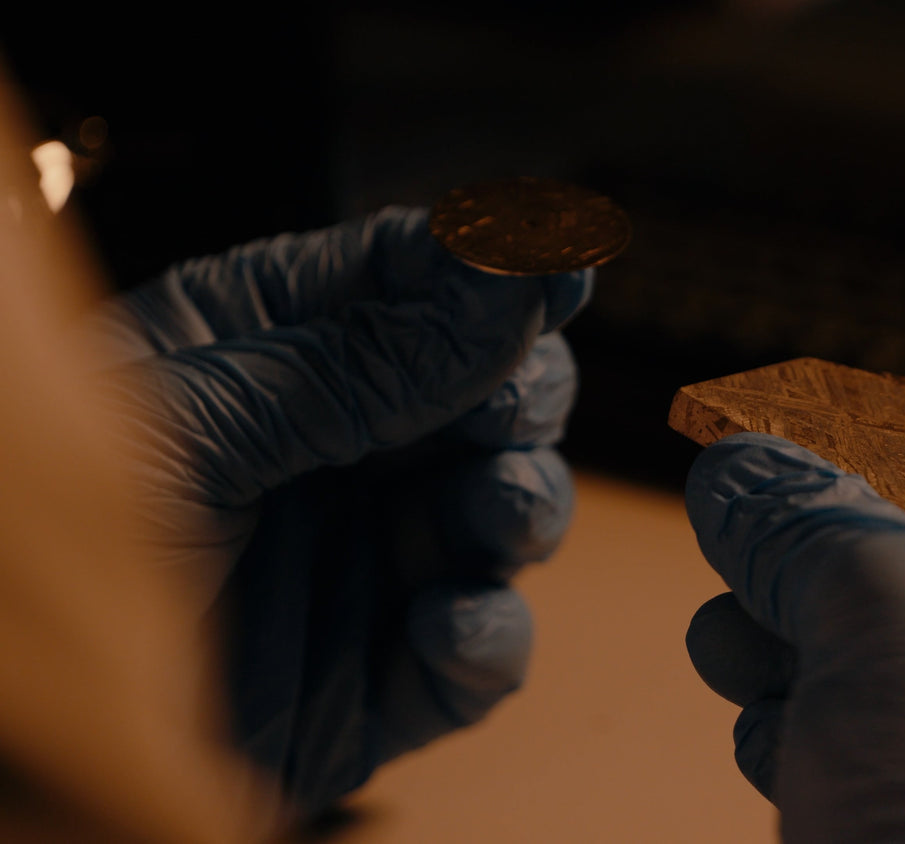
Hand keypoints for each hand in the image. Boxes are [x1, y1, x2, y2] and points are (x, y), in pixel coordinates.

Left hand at [90, 207, 589, 815]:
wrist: (8, 757)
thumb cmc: (31, 556)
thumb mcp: (190, 432)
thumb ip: (360, 363)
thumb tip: (507, 284)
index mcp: (267, 356)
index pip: (408, 283)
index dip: (492, 271)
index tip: (559, 265)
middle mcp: (333, 452)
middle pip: (486, 393)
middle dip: (519, 396)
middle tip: (505, 412)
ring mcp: (365, 563)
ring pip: (507, 511)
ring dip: (523, 504)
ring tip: (496, 511)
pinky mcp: (383, 677)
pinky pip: (482, 649)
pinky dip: (487, 637)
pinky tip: (446, 624)